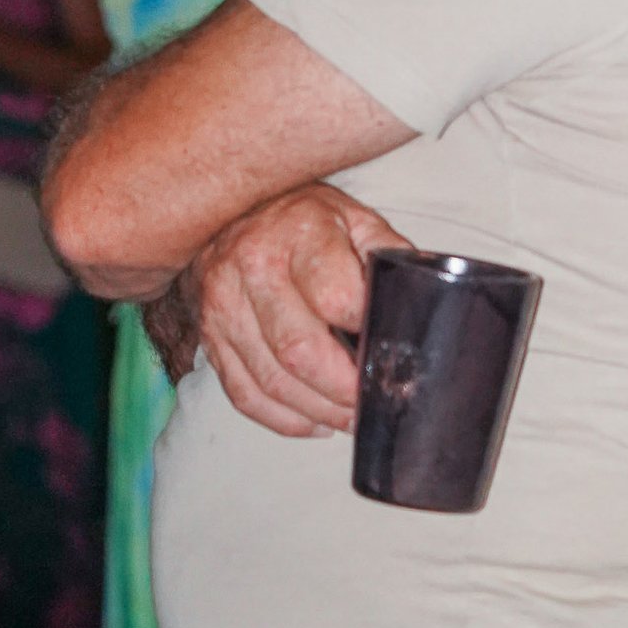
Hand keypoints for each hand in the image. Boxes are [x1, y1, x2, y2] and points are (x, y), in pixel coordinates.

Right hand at [192, 183, 408, 438]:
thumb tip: (419, 301)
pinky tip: (312, 420)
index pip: (337, 299)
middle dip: (342, 390)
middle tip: (371, 402)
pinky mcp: (209, 334)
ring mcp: (224, 304)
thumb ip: (388, 255)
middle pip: (300, 350)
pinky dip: (281, 417)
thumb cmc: (303, 216)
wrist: (231, 207)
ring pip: (271, 380)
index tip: (390, 355)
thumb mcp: (355, 218)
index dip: (368, 336)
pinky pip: (243, 392)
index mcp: (300, 233)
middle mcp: (254, 268)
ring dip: (317, 410)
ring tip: (348, 417)